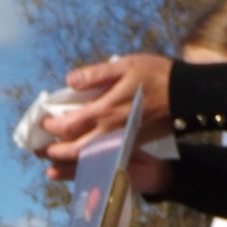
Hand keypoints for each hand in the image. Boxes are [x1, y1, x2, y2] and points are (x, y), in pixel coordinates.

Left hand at [41, 55, 173, 167]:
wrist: (188, 97)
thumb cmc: (156, 76)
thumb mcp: (125, 66)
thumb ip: (96, 75)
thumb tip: (69, 80)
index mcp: (106, 111)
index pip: (68, 125)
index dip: (51, 126)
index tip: (42, 122)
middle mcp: (110, 132)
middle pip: (74, 150)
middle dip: (53, 151)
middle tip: (38, 148)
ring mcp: (120, 142)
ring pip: (87, 158)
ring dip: (67, 159)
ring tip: (51, 156)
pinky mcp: (130, 145)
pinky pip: (102, 159)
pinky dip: (86, 161)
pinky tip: (79, 156)